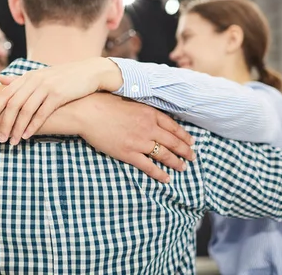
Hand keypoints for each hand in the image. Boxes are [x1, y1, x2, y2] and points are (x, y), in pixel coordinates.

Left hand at [0, 57, 122, 143]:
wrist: (89, 72)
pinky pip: (41, 113)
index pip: (6, 92)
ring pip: (25, 110)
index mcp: (29, 76)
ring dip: (17, 128)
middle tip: (0, 138)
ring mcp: (46, 87)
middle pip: (13, 104)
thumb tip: (1, 80)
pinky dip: (32, 126)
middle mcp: (35, 80)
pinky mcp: (58, 95)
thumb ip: (21, 79)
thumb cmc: (63, 77)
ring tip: (12, 142)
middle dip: (5, 123)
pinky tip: (27, 136)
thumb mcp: (40, 75)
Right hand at [75, 93, 194, 182]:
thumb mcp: (130, 102)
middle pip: (173, 142)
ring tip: (183, 168)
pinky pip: (148, 166)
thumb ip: (143, 110)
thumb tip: (151, 116)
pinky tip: (166, 179)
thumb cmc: (104, 103)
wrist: (88, 112)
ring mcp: (139, 142)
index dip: (184, 136)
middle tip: (193, 157)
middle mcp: (148, 128)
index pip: (173, 126)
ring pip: (164, 155)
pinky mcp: (128, 153)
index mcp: (149, 113)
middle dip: (185, 151)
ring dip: (176, 162)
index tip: (191, 141)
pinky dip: (159, 174)